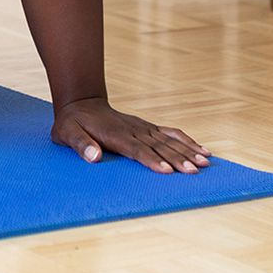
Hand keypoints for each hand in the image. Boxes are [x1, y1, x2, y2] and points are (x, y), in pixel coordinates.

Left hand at [51, 97, 210, 173]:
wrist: (81, 102)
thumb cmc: (73, 123)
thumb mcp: (67, 133)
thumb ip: (80, 145)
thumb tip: (94, 157)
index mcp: (115, 135)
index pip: (137, 150)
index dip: (152, 160)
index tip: (167, 170)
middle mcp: (133, 130)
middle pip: (158, 146)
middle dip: (177, 159)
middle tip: (194, 171)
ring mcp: (142, 127)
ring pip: (168, 140)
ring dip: (187, 151)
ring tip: (205, 162)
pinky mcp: (147, 127)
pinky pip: (170, 133)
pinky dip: (186, 140)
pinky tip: (201, 149)